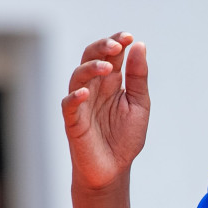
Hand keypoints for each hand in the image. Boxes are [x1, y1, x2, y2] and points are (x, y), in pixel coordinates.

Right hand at [62, 32, 149, 190]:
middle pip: (90, 58)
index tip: (129, 37)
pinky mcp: (73, 121)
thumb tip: (139, 45)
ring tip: (106, 66)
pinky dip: (74, 97)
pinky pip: (68, 104)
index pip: (111, 55)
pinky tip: (84, 93)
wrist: (114, 170)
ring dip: (90, 68)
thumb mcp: (139, 105)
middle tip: (117, 45)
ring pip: (77, 76)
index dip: (117, 43)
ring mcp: (82, 103)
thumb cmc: (125, 138)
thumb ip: (138, 77)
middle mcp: (94, 88)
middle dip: (102, 48)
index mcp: (111, 82)